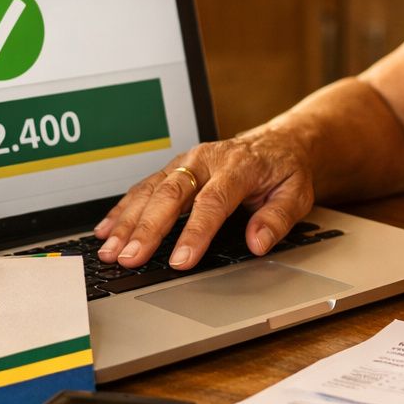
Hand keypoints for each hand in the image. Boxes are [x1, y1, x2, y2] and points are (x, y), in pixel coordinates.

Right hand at [93, 127, 314, 269]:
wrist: (279, 142)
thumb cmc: (285, 170)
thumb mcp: (297, 193)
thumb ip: (277, 218)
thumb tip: (258, 243)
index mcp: (238, 166)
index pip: (212, 202)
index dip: (195, 232)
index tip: (181, 261)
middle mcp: (207, 160)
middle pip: (171, 194)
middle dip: (147, 229)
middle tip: (131, 259)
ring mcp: (187, 162)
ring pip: (151, 190)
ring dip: (127, 222)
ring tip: (110, 251)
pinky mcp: (174, 168)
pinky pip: (144, 187)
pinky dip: (123, 209)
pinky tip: (106, 230)